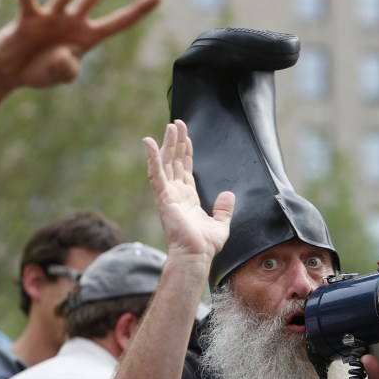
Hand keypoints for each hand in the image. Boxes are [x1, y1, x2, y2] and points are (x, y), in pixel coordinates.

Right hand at [0, 0, 161, 88]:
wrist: (11, 71)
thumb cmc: (40, 72)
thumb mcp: (61, 76)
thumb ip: (67, 70)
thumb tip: (65, 55)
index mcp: (88, 37)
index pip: (119, 22)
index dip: (139, 10)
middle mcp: (73, 22)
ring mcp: (52, 16)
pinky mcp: (29, 16)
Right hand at [143, 121, 234, 260]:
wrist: (197, 255)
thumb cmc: (205, 245)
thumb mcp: (221, 224)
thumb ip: (224, 208)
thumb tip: (228, 194)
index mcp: (187, 197)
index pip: (185, 169)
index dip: (186, 152)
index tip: (186, 136)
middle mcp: (175, 193)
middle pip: (175, 162)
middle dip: (176, 142)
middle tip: (178, 123)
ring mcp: (168, 194)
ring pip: (166, 163)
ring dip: (167, 144)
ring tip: (171, 126)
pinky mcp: (163, 197)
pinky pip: (156, 174)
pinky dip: (153, 157)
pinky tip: (150, 142)